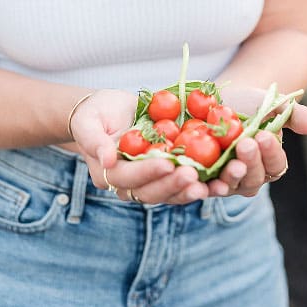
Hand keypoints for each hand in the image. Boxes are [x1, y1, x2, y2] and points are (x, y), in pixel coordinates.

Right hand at [70, 89, 210, 203]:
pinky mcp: (165, 176)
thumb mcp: (88, 120)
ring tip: (209, 185)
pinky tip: (218, 182)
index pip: (128, 177)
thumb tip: (107, 160)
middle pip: (151, 192)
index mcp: (108, 173)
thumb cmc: (96, 113)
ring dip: (189, 191)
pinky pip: (182, 184)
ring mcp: (148, 182)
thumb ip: (94, 139)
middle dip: (173, 185)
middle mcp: (128, 185)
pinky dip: (200, 185)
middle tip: (194, 175)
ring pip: (169, 194)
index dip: (148, 172)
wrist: (110, 111)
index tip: (168, 162)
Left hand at [205, 87, 306, 197]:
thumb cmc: (247, 104)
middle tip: (245, 144)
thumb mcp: (269, 104)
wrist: (213, 101)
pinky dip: (202, 186)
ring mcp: (226, 181)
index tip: (264, 135)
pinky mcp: (202, 180)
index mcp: (269, 162)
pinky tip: (200, 180)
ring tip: (228, 164)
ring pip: (230, 186)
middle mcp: (249, 177)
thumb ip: (292, 115)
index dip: (270, 152)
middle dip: (250, 162)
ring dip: (229, 178)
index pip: (275, 164)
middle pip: (253, 178)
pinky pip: (203, 187)